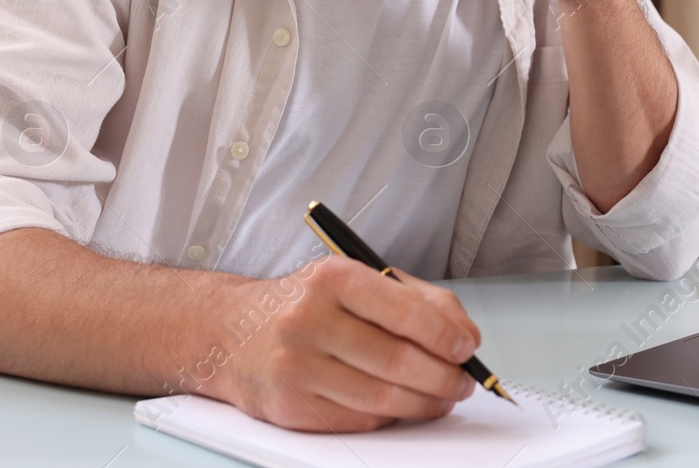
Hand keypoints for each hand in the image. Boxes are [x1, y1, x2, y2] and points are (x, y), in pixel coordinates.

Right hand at [205, 257, 480, 431]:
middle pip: (397, 361)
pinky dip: (391, 417)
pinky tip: (403, 405)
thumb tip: (463, 333)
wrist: (231, 332)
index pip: (405, 311)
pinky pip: (359, 421)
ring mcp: (297, 367)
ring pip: (382, 398)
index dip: (445, 335)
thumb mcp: (355, 278)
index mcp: (332, 278)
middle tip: (463, 381)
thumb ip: (415, 298)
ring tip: (443, 397)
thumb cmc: (305, 303)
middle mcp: (309, 321)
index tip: (467, 347)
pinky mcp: (291, 407)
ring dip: (426, 403)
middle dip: (444, 377)